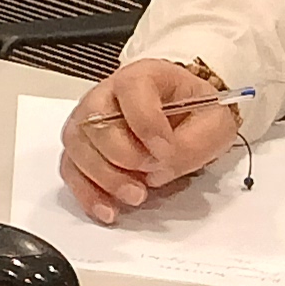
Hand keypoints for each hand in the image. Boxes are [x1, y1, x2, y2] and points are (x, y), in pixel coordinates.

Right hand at [60, 59, 246, 223]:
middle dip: (123, 156)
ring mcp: (90, 120)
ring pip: (77, 147)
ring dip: (104, 178)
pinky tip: (108, 209)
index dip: (146, 124)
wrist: (186, 117)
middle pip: (95, 122)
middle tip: (152, 174)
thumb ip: (192, 144)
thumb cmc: (196, 113)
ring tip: (136, 196)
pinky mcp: (83, 148)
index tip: (165, 151)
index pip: (132, 90)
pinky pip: (70, 169)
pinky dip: (86, 193)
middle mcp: (107, 94)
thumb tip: (159, 170)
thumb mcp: (214, 123)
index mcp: (144, 76)